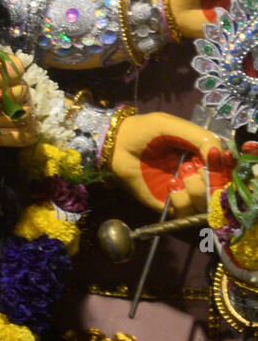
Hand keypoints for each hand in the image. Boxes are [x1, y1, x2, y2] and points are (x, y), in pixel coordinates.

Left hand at [109, 112, 230, 213]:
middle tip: (194, 170)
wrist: (115, 144)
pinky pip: (186, 214)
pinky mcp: (167, 204)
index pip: (225, 171)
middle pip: (220, 191)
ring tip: (182, 176)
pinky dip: (183, 202)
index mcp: (201, 156)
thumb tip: (220, 158)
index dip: (224, 170)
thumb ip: (201, 138)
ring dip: (199, 191)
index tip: (211, 162)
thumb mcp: (173, 125)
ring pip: (206, 205)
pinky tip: (172, 186)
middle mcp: (195, 176)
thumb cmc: (143, 131)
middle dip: (213, 182)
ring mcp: (182, 191)